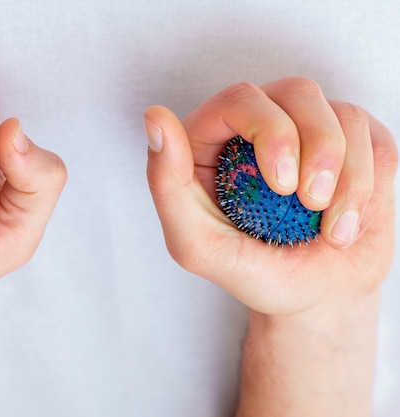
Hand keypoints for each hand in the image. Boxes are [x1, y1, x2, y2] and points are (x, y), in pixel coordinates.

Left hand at [144, 76, 397, 314]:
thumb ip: (166, 184)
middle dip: (317, 150)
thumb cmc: (250, 270)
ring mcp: (307, 131)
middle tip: (309, 203)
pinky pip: (375, 139)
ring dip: (348, 179)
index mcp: (211, 140)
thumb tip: (155, 115)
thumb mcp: (197, 244)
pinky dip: (369, 189)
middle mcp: (258, 126)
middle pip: (297, 92)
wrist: (313, 297)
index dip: (270, 130)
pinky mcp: (352, 145)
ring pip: (342, 115)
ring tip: (331, 231)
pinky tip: (346, 224)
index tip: (282, 186)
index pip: (239, 98)